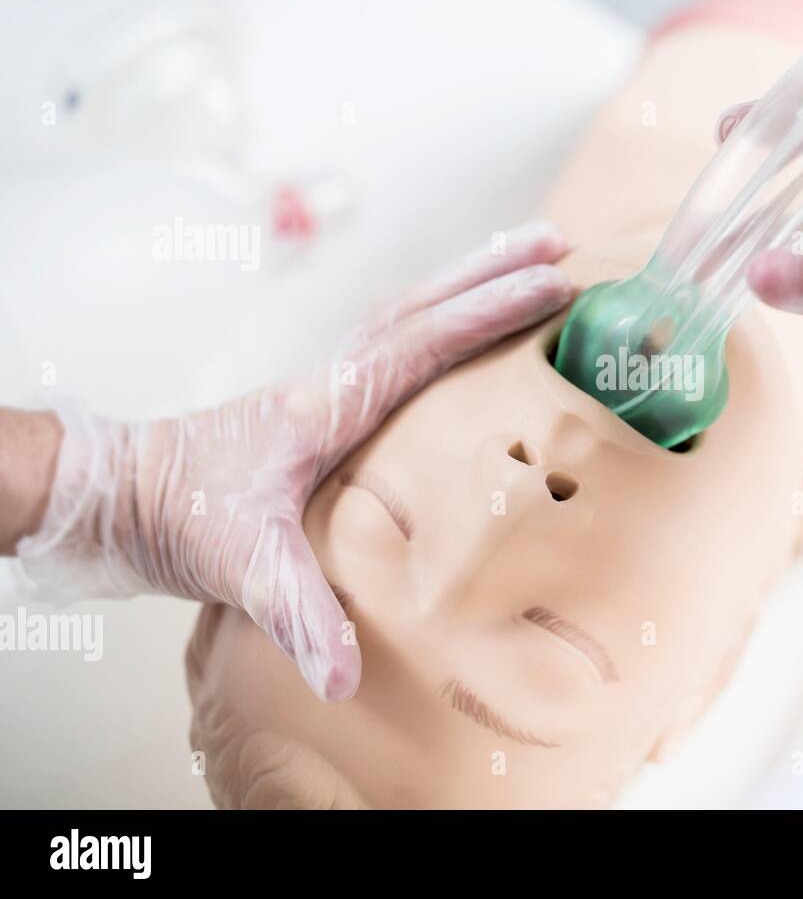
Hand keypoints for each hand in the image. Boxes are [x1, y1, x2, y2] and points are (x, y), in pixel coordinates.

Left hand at [17, 222, 572, 700]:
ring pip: (411, 317)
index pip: (423, 344)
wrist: (119, 499)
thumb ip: (297, 614)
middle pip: (425, 307)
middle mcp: (333, 381)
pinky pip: (398, 346)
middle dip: (494, 273)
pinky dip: (441, 323)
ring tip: (528, 263)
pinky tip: (463, 338)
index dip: (488, 315)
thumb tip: (345, 679)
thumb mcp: (241, 567)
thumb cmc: (176, 519)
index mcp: (327, 404)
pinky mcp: (326, 407)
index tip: (551, 286)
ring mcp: (329, 387)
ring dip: (469, 286)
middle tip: (562, 243)